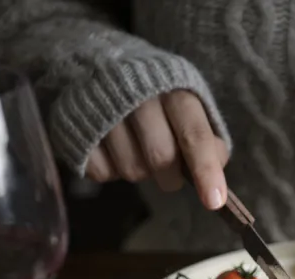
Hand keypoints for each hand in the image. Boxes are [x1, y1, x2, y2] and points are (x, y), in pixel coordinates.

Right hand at [85, 90, 228, 209]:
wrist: (98, 59)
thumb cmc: (155, 94)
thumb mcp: (188, 103)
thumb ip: (205, 135)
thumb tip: (216, 166)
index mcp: (173, 89)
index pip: (194, 135)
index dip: (206, 170)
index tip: (215, 202)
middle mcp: (138, 96)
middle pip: (161, 158)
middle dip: (171, 177)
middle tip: (169, 173)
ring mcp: (104, 110)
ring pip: (132, 170)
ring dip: (142, 173)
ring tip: (137, 150)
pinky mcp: (77, 127)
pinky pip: (102, 172)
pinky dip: (112, 171)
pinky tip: (113, 149)